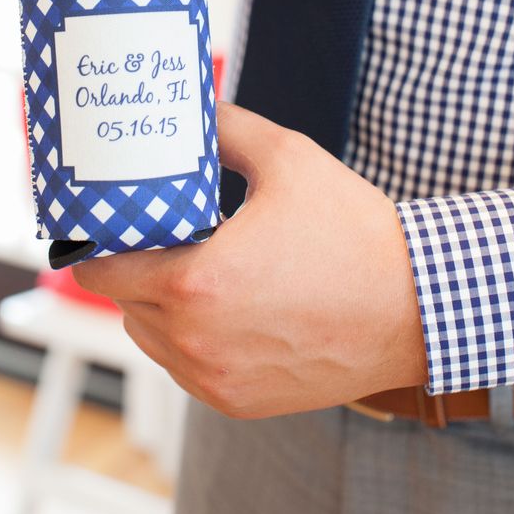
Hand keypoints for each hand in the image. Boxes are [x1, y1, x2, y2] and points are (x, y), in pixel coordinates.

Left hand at [74, 102, 427, 419]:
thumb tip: (196, 111)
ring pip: (149, 336)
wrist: (416, 309)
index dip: (96, 241)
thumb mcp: (288, 159)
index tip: (110, 218)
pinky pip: (184, 366)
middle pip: (121, 302)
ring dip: (156, 302)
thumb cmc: (354, 236)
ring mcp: (216, 378)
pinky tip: (222, 303)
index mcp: (197, 283)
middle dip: (131, 264)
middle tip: (156, 231)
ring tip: (194, 264)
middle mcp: (196, 341)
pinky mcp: (238, 402)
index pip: (101, 271)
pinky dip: (188, 336)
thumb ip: (229, 128)